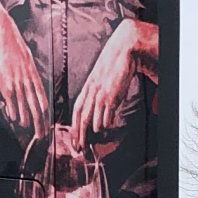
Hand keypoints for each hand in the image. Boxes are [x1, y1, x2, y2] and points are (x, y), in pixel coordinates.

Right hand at [0, 0, 47, 137]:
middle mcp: (28, 80)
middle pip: (38, 106)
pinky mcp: (5, 80)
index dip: (46, 115)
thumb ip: (27, 73)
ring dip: (28, 120)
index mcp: (34, 76)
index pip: (43, 100)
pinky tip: (15, 119)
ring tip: (30, 132)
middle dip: (41, 123)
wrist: (2, 32)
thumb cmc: (12, 45)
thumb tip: (28, 83)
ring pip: (26, 106)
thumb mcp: (25, 60)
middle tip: (42, 137)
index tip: (47, 126)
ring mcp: (17, 81)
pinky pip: (12, 99)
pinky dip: (14, 111)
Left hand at [71, 18, 140, 141]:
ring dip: (92, 131)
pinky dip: (105, 122)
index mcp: (87, 88)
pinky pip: (106, 113)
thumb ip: (99, 95)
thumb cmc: (114, 65)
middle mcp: (91, 92)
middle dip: (78, 135)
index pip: (76, 110)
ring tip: (92, 141)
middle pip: (80, 118)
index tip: (73, 138)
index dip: (73, 126)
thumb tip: (101, 112)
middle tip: (78, 148)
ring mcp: (100, 93)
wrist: (123, 50)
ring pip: (92, 118)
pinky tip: (106, 126)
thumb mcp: (102, 80)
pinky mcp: (111, 94)